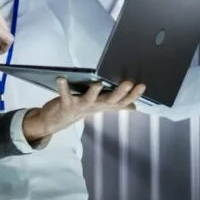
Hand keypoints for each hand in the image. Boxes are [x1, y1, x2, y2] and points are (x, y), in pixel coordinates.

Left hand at [22, 78, 146, 142]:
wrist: (57, 121)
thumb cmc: (80, 108)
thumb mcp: (100, 106)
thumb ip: (116, 104)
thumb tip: (134, 106)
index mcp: (104, 105)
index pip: (123, 101)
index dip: (133, 95)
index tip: (142, 86)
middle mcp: (94, 106)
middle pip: (110, 101)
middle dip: (120, 93)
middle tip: (129, 83)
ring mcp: (80, 106)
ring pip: (89, 100)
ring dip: (94, 92)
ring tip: (98, 83)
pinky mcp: (66, 104)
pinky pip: (64, 94)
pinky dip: (63, 86)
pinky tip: (61, 78)